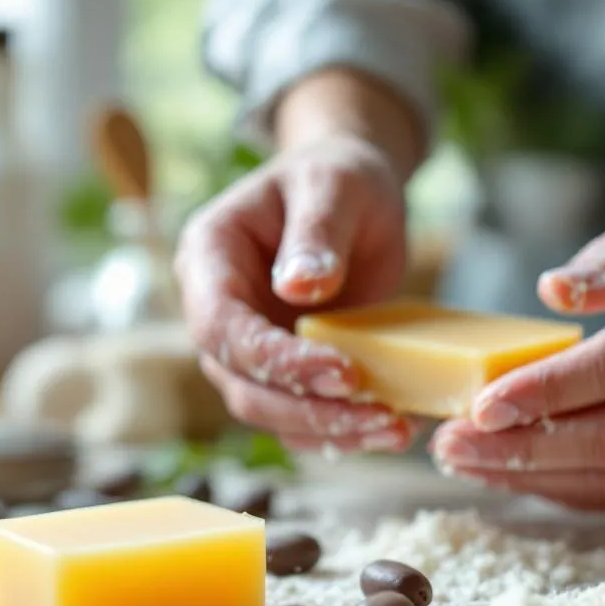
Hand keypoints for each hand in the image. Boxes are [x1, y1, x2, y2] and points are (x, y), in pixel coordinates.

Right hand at [175, 134, 417, 452]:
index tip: (343, 373)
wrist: (352, 191)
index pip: (222, 326)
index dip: (276, 360)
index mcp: (208, 256)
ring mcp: (247, 345)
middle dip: (307, 409)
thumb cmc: (337, 176)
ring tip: (396, 429)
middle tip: (379, 417)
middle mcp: (215, 308)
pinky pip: (300, 413)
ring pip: (270, 410)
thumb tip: (300, 288)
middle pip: (241, 383)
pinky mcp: (284, 368)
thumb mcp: (334, 185)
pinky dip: (340, 428)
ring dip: (329, 429)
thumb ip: (317, 233)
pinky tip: (390, 426)